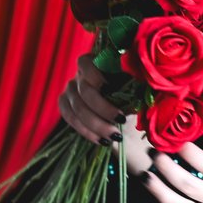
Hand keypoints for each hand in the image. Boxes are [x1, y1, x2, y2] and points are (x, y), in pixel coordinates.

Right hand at [58, 53, 151, 174]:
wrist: (120, 109)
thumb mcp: (133, 86)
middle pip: (84, 92)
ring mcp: (69, 90)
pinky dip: (87, 132)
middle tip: (121, 120)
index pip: (85, 64)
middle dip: (103, 108)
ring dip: (97, 125)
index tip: (110, 88)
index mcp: (93, 62)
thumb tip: (137, 96)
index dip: (96, 76)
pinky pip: (71, 120)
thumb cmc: (129, 91)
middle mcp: (78, 75)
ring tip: (115, 136)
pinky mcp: (65, 105)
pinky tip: (102, 140)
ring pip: (77, 109)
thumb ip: (132, 87)